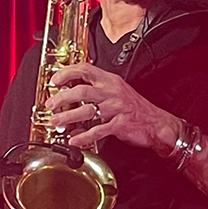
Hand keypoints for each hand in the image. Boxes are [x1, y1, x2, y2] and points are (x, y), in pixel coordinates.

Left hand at [46, 63, 175, 155]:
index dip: (67, 72)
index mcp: (110, 80)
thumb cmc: (135, 109)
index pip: (85, 69)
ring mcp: (116, 108)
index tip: (55, 80)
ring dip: (68, 117)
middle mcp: (112, 91)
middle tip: (51, 104)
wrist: (156, 123)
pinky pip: (97, 130)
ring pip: (86, 110)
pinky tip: (74, 140)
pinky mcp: (120, 124)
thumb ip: (97, 89)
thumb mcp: (116, 91)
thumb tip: (73, 91)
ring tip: (56, 121)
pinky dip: (83, 136)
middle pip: (81, 90)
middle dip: (62, 97)